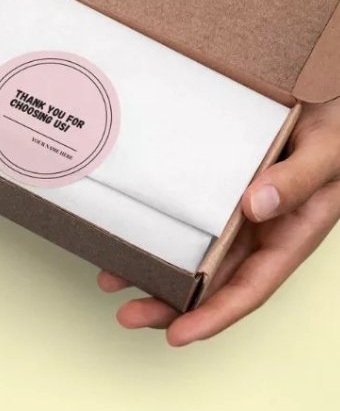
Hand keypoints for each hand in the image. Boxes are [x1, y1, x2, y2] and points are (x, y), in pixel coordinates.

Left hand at [98, 98, 339, 345]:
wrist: (325, 95)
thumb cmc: (335, 128)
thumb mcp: (326, 152)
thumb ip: (297, 180)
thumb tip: (256, 207)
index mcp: (289, 234)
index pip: (250, 287)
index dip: (215, 316)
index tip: (178, 334)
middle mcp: (258, 231)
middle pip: (213, 282)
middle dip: (170, 304)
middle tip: (127, 313)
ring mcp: (236, 212)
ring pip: (195, 254)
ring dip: (156, 271)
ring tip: (113, 279)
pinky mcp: (219, 190)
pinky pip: (189, 217)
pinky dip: (164, 230)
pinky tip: (133, 233)